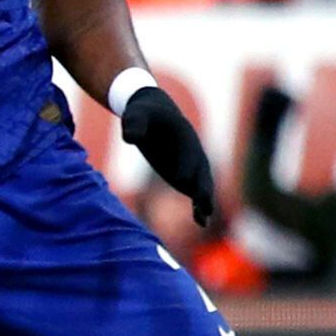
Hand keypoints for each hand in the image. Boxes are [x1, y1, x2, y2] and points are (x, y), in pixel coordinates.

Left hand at [119, 81, 216, 226]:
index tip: (181, 179)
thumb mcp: (136, 114)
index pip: (187, 150)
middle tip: (203, 200)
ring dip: (204, 199)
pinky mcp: (186, 175)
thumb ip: (134, 123)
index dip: (185, 164)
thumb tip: (130, 137)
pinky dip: (198, 206)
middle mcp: (193, 150)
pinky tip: (201, 222)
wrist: (152, 116)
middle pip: (201, 169)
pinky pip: (194, 191)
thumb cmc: (142, 114)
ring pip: (201, 184)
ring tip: (205, 217)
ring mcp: (191, 164)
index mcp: (184, 133)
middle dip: (203, 185)